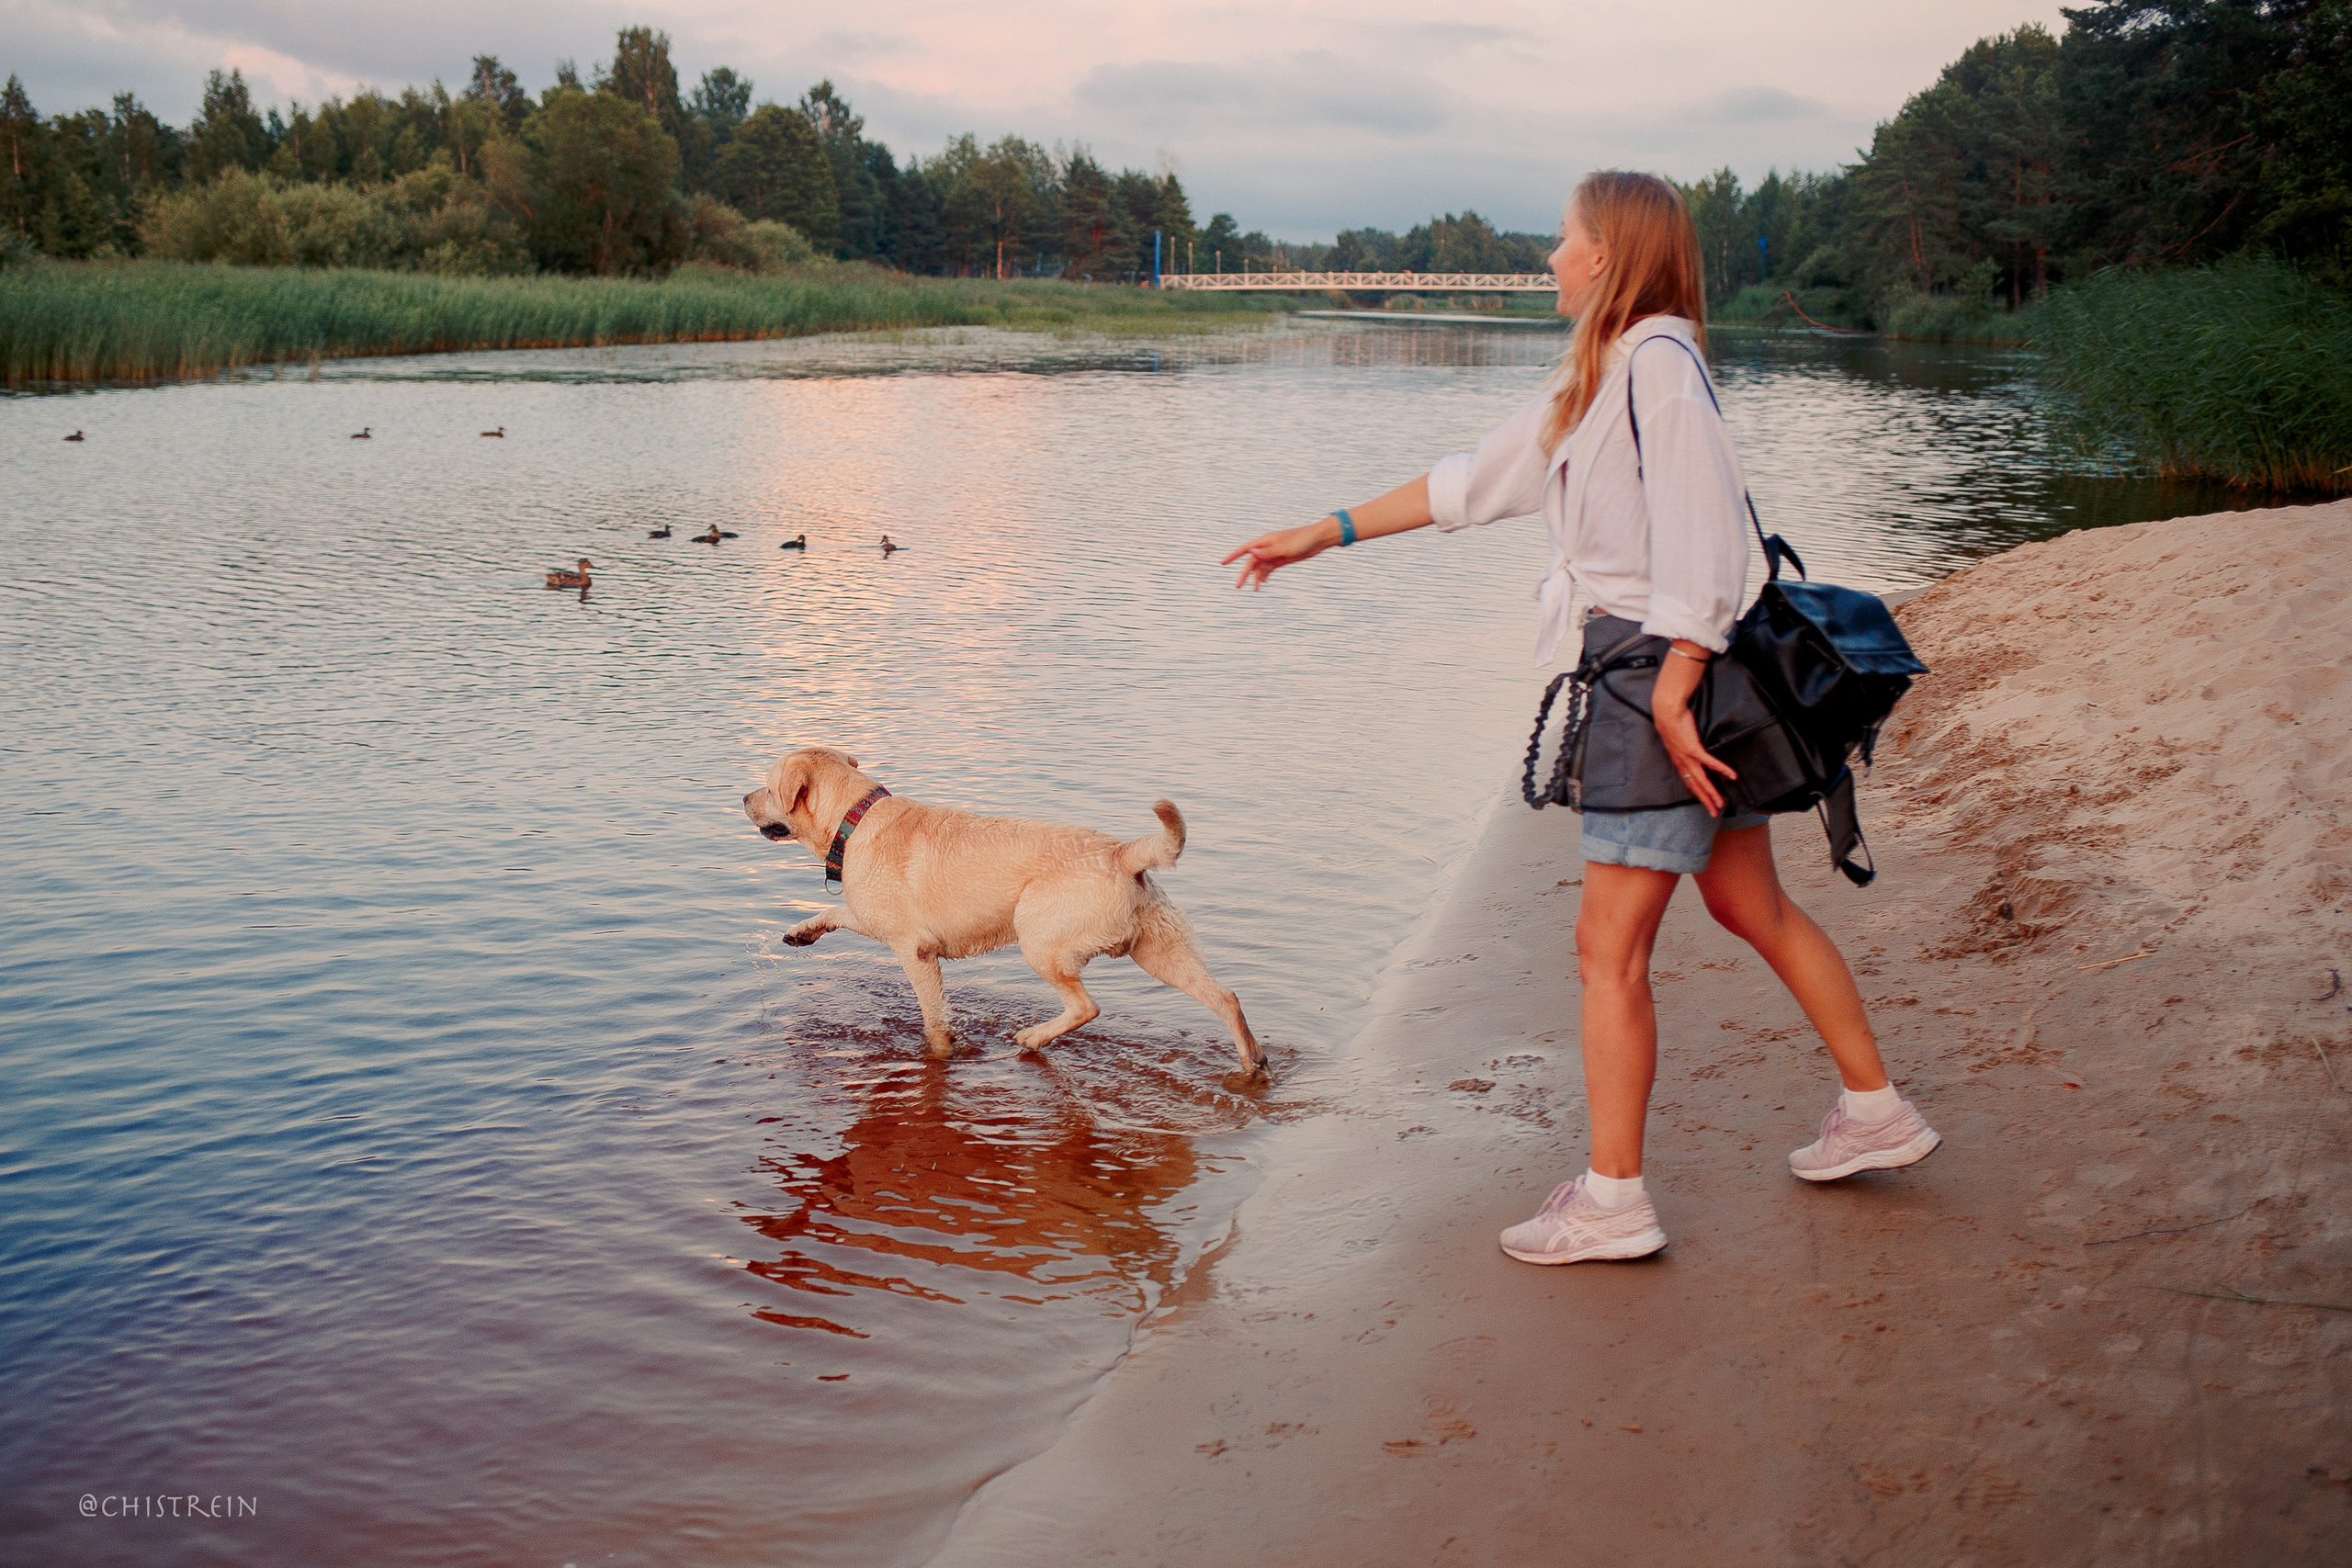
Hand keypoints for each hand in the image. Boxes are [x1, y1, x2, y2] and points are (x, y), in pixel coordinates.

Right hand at [1222, 518, 1338, 589]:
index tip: (1222, 563)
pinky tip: (1263, 583)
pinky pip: (1269, 568)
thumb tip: (1251, 552)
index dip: (1232, 556)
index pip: (1245, 549)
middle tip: (1237, 587)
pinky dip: (1265, 575)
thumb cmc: (1302, 540)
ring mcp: (1274, 553)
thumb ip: (1268, 552)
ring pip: (1260, 567)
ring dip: (1257, 578)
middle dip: (1244, 574)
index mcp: (1266, 541)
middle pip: (1251, 562)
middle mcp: (1267, 547)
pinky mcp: (1281, 559)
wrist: (1318, 539)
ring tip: (1255, 590)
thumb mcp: (1285, 548)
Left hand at [1652, 643, 1737, 815]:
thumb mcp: (1677, 738)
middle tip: (1714, 812)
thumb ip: (1685, 747)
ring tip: (1720, 803)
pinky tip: (1731, 775)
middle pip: (1695, 786)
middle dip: (1705, 801)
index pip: (1689, 782)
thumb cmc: (1673, 721)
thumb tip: (1692, 749)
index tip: (1706, 803)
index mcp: (1678, 761)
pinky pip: (1710, 762)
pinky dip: (1721, 769)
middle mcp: (1682, 763)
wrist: (1667, 710)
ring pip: (1701, 780)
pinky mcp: (1693, 748)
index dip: (1697, 794)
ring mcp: (1687, 757)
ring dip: (1712, 793)